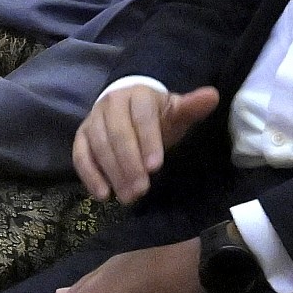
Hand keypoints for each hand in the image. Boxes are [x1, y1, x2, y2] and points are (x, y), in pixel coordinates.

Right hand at [70, 82, 219, 202]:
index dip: (148, 141)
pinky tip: (103, 195)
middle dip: (129, 164)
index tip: (156, 167)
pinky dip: (89, 176)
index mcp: (137, 95)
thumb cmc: (157, 116)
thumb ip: (191, 108)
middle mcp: (111, 104)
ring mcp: (93, 120)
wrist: (129, 109)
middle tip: (142, 190)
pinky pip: (80, 156)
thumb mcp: (176, 111)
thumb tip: (212, 96)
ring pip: (98, 146)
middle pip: (117, 134)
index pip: (141, 117)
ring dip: (113, 173)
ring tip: (128, 197)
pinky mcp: (81, 137)